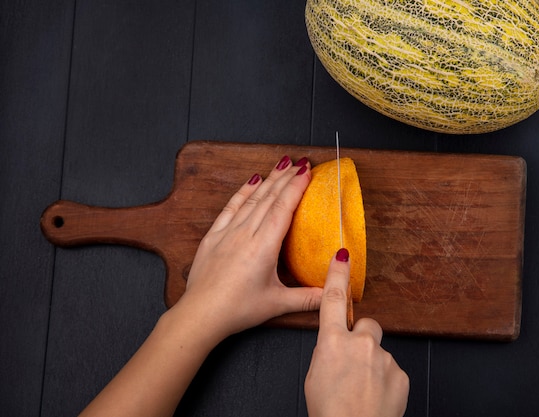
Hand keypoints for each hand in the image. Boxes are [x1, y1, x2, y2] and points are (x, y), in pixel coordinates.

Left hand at [175, 156, 323, 338]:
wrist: (200, 314)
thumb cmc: (237, 309)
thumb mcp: (277, 304)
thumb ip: (308, 298)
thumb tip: (332, 296)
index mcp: (263, 247)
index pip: (283, 208)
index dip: (296, 187)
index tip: (306, 171)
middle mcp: (245, 234)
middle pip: (269, 198)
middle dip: (286, 177)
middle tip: (300, 162)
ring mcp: (227, 232)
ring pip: (251, 199)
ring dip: (268, 180)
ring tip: (281, 165)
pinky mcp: (213, 236)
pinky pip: (230, 207)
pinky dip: (243, 192)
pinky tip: (252, 181)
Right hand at [305, 249, 409, 416]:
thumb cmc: (329, 412)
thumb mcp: (314, 376)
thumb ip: (327, 352)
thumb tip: (336, 347)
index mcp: (333, 343)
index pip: (333, 300)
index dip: (337, 275)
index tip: (342, 256)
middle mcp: (360, 344)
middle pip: (366, 326)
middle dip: (361, 338)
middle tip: (353, 364)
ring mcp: (383, 358)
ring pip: (378, 352)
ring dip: (372, 365)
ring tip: (362, 390)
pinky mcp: (401, 373)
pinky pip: (391, 369)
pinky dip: (384, 381)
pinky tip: (375, 397)